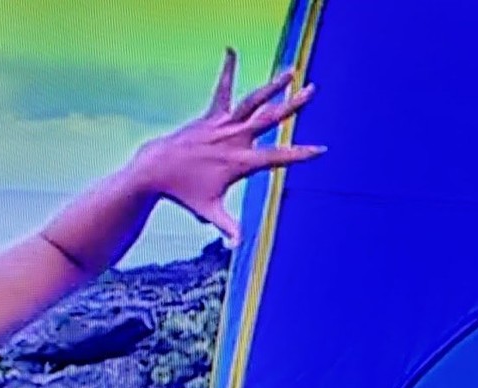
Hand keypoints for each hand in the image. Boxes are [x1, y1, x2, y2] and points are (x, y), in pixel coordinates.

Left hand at [131, 48, 324, 247]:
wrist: (156, 170)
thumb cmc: (184, 194)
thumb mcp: (209, 211)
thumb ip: (227, 227)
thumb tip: (237, 246)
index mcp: (240, 162)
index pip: (276, 158)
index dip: (300, 155)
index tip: (321, 149)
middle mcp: (234, 139)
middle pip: (270, 119)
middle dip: (293, 105)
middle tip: (313, 91)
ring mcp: (222, 125)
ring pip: (253, 101)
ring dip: (273, 85)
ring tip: (292, 71)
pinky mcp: (210, 117)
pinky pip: (223, 91)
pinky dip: (228, 71)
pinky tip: (231, 51)